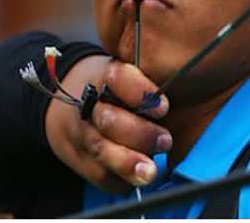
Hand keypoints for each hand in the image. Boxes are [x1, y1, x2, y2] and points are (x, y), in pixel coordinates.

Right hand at [45, 55, 170, 192]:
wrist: (66, 101)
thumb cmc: (113, 86)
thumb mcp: (126, 70)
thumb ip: (149, 78)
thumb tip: (184, 81)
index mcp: (105, 74)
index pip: (119, 78)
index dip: (141, 93)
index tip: (164, 107)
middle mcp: (89, 104)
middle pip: (110, 120)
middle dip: (140, 134)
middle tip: (165, 141)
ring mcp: (81, 133)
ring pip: (101, 149)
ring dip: (127, 163)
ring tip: (149, 171)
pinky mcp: (78, 158)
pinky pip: (98, 174)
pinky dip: (119, 179)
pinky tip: (135, 179)